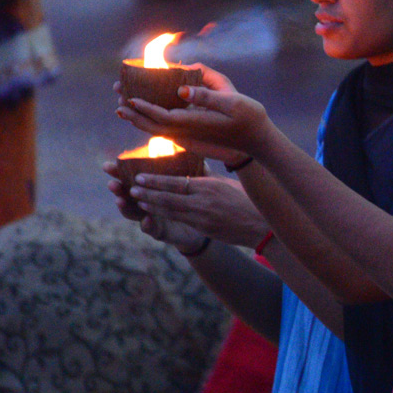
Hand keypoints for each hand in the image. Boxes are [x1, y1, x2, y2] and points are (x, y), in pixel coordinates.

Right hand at [102, 160, 210, 251]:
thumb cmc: (191, 196)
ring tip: (120, 201)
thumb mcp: (189, 179)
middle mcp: (145, 201)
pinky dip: (147, 225)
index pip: (130, 177)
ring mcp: (150, 216)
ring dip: (125, 207)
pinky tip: (147, 220)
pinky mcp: (159, 231)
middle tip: (112, 184)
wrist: (202, 221)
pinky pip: (151, 229)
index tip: (108, 165)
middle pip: (126, 194)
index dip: (118, 172)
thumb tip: (180, 144)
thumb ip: (184, 164)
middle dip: (117, 189)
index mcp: (149, 186)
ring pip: (132, 213)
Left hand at [115, 63, 267, 163]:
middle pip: (154, 126)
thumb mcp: (234, 103)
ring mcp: (190, 139)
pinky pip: (166, 132)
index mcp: (195, 124)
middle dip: (134, 114)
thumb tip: (181, 90)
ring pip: (158, 130)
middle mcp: (188, 134)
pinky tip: (146, 116)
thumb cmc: (251, 119)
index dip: (144, 108)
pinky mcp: (192, 140)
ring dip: (139, 119)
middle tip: (117, 100)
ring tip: (124, 108)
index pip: (163, 117)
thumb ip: (208, 96)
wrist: (259, 143)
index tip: (128, 98)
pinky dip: (151, 123)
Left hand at [130, 172, 268, 247]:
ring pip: (171, 210)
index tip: (140, 177)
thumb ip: (207, 176)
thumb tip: (191, 163)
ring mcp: (203, 217)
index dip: (156, 180)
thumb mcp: (226, 184)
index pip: (177, 182)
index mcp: (209, 186)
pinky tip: (154, 212)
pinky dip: (165, 215)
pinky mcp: (205, 229)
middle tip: (131, 188)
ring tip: (137, 199)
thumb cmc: (246, 200)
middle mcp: (204, 201)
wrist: (261, 225)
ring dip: (152, 204)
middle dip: (148, 192)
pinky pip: (180, 220)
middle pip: (169, 196)